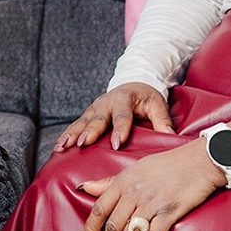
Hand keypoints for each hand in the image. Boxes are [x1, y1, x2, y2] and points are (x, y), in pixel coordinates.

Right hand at [53, 82, 173, 152]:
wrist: (133, 84)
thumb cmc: (146, 97)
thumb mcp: (157, 104)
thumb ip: (163, 120)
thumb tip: (171, 137)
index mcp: (124, 98)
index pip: (123, 115)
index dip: (120, 129)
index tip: (117, 143)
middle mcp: (106, 102)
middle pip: (98, 118)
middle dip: (90, 131)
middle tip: (84, 143)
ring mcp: (94, 108)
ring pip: (82, 122)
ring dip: (72, 134)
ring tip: (63, 146)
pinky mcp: (88, 114)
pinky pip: (75, 125)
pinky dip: (67, 135)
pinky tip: (59, 146)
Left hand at [80, 140, 226, 230]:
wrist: (202, 160)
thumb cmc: (168, 164)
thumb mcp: (136, 167)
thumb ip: (110, 181)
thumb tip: (85, 188)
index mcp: (124, 181)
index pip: (99, 208)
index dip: (91, 229)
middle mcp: (135, 192)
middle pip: (114, 226)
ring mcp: (152, 203)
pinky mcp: (170, 212)